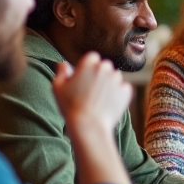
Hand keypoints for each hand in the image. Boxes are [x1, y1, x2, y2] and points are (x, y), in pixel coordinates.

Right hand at [52, 54, 132, 183]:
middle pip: (105, 66)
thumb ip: (61, 72)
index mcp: (88, 63)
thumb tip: (63, 63)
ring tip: (100, 99)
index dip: (89, 67)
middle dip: (100, 74)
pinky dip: (118, 94)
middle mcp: (105, 68)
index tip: (85, 78)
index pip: (92, 57)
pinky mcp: (126, 90)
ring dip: (110, 83)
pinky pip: (123, 88)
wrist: (88, 125)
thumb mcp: (58, 88)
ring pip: (115, 77)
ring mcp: (117, 79)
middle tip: (92, 90)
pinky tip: (109, 103)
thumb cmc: (70, 107)